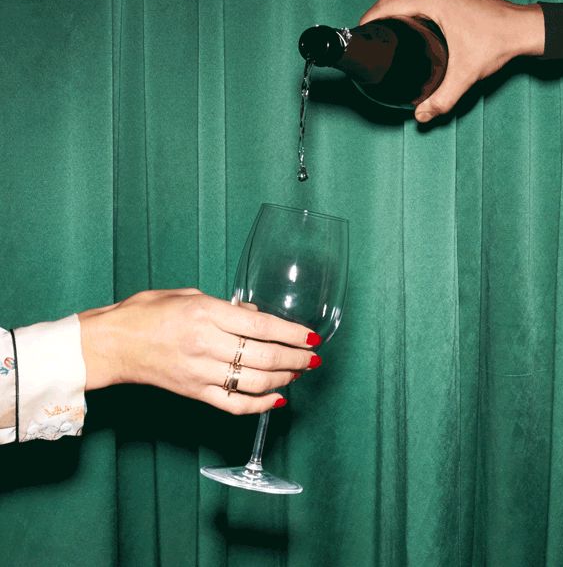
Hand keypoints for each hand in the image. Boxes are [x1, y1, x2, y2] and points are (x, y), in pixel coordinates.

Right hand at [79, 289, 319, 414]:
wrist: (112, 343)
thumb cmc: (146, 312)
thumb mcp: (187, 294)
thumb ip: (225, 307)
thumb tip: (256, 316)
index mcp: (207, 313)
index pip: (262, 326)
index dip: (291, 333)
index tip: (311, 335)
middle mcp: (207, 344)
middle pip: (264, 357)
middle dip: (295, 358)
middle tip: (313, 357)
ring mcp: (201, 372)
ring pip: (254, 382)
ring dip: (284, 379)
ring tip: (300, 373)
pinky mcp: (194, 393)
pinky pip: (234, 404)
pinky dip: (259, 405)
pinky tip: (277, 400)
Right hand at [360, 0, 544, 121]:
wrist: (526, 28)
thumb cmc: (499, 43)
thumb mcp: (466, 74)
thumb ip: (442, 98)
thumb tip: (421, 116)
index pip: (386, 4)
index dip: (367, 20)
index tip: (357, 36)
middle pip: (393, 1)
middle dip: (377, 20)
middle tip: (368, 44)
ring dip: (392, 15)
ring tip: (383, 39)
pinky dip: (407, 11)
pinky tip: (405, 30)